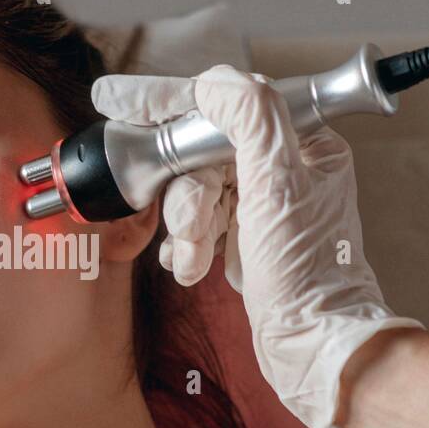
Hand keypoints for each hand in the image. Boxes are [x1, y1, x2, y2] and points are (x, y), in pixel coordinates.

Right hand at [92, 63, 425, 427]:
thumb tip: (214, 83)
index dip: (171, 103)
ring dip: (187, 226)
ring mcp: (261, 204)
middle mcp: (283, 168)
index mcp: (302, 143)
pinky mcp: (243, 235)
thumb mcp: (278, 185)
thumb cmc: (308, 274)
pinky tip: (193, 264)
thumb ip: (250, 119)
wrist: (311, 344)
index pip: (226, 104)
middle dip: (188, 195)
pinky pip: (196, 221)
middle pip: (201, 153)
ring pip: (194, 190)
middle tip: (191, 225)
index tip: (117, 99)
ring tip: (197, 255)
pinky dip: (187, 245)